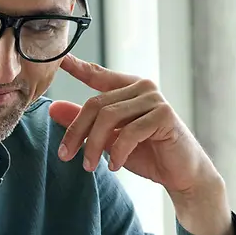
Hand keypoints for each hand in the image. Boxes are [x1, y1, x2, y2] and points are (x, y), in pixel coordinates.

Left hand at [50, 55, 232, 234]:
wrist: (181, 174)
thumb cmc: (147, 153)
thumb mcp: (109, 139)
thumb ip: (85, 123)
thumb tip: (54, 109)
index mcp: (128, 88)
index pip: (98, 75)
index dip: (77, 67)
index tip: (59, 59)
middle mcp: (142, 87)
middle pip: (96, 104)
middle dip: (77, 132)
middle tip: (65, 155)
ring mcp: (155, 99)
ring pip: (109, 117)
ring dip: (93, 145)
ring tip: (88, 166)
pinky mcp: (164, 115)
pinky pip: (129, 132)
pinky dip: (117, 152)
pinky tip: (114, 166)